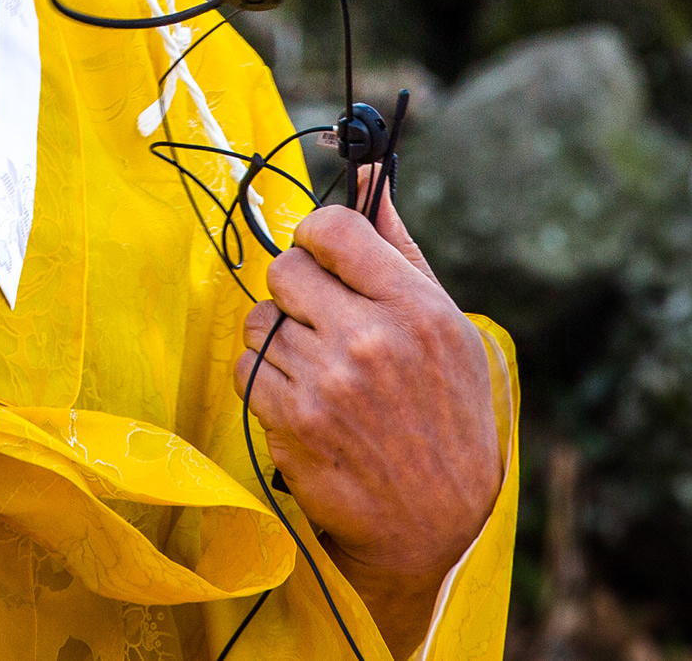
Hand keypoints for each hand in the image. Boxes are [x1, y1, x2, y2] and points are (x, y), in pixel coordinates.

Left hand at [233, 170, 503, 655]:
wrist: (438, 522)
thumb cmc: (446, 410)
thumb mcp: (444, 323)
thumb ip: (398, 245)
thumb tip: (368, 171)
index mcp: (413, 307)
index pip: (332, 228)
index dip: (318, 237)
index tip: (324, 256)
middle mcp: (369, 341)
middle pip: (285, 268)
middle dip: (294, 287)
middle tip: (318, 315)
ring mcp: (327, 386)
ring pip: (259, 320)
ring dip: (277, 336)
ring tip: (314, 363)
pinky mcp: (293, 427)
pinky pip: (245, 368)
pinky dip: (262, 377)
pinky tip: (298, 394)